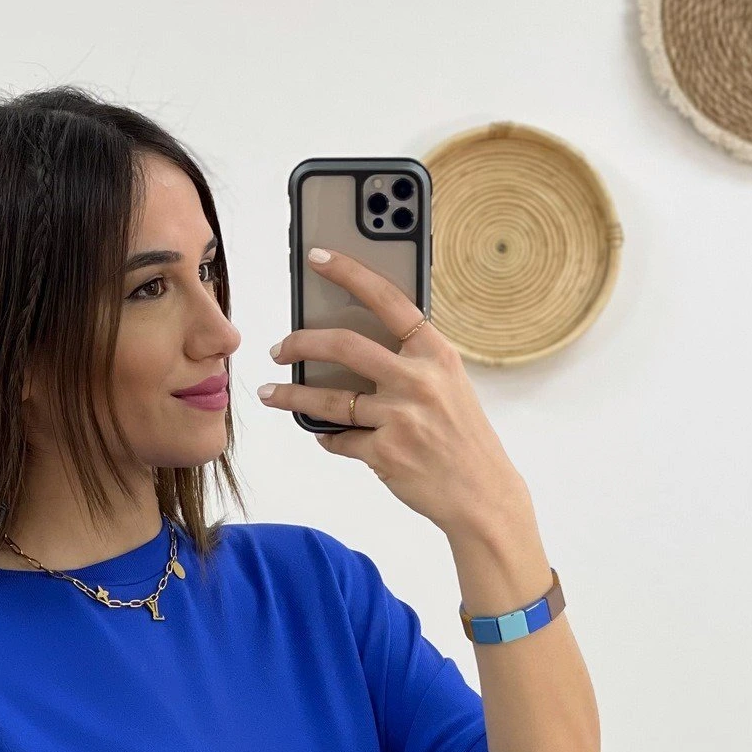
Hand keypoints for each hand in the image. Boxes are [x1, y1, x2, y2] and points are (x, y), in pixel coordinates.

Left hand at [259, 245, 530, 540]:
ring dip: (290, 394)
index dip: (350, 273)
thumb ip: (412, 363)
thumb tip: (356, 348)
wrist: (482, 494)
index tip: (318, 257)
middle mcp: (418, 380)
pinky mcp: (384, 453)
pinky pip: (339, 439)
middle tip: (280, 347)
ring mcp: (400, 418)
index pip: (388, 300)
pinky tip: (324, 435)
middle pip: (344, 346)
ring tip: (269, 391)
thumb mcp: (450, 386)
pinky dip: (327, 437)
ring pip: (328, 398)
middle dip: (300, 342)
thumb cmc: (463, 438)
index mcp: (436, 354)